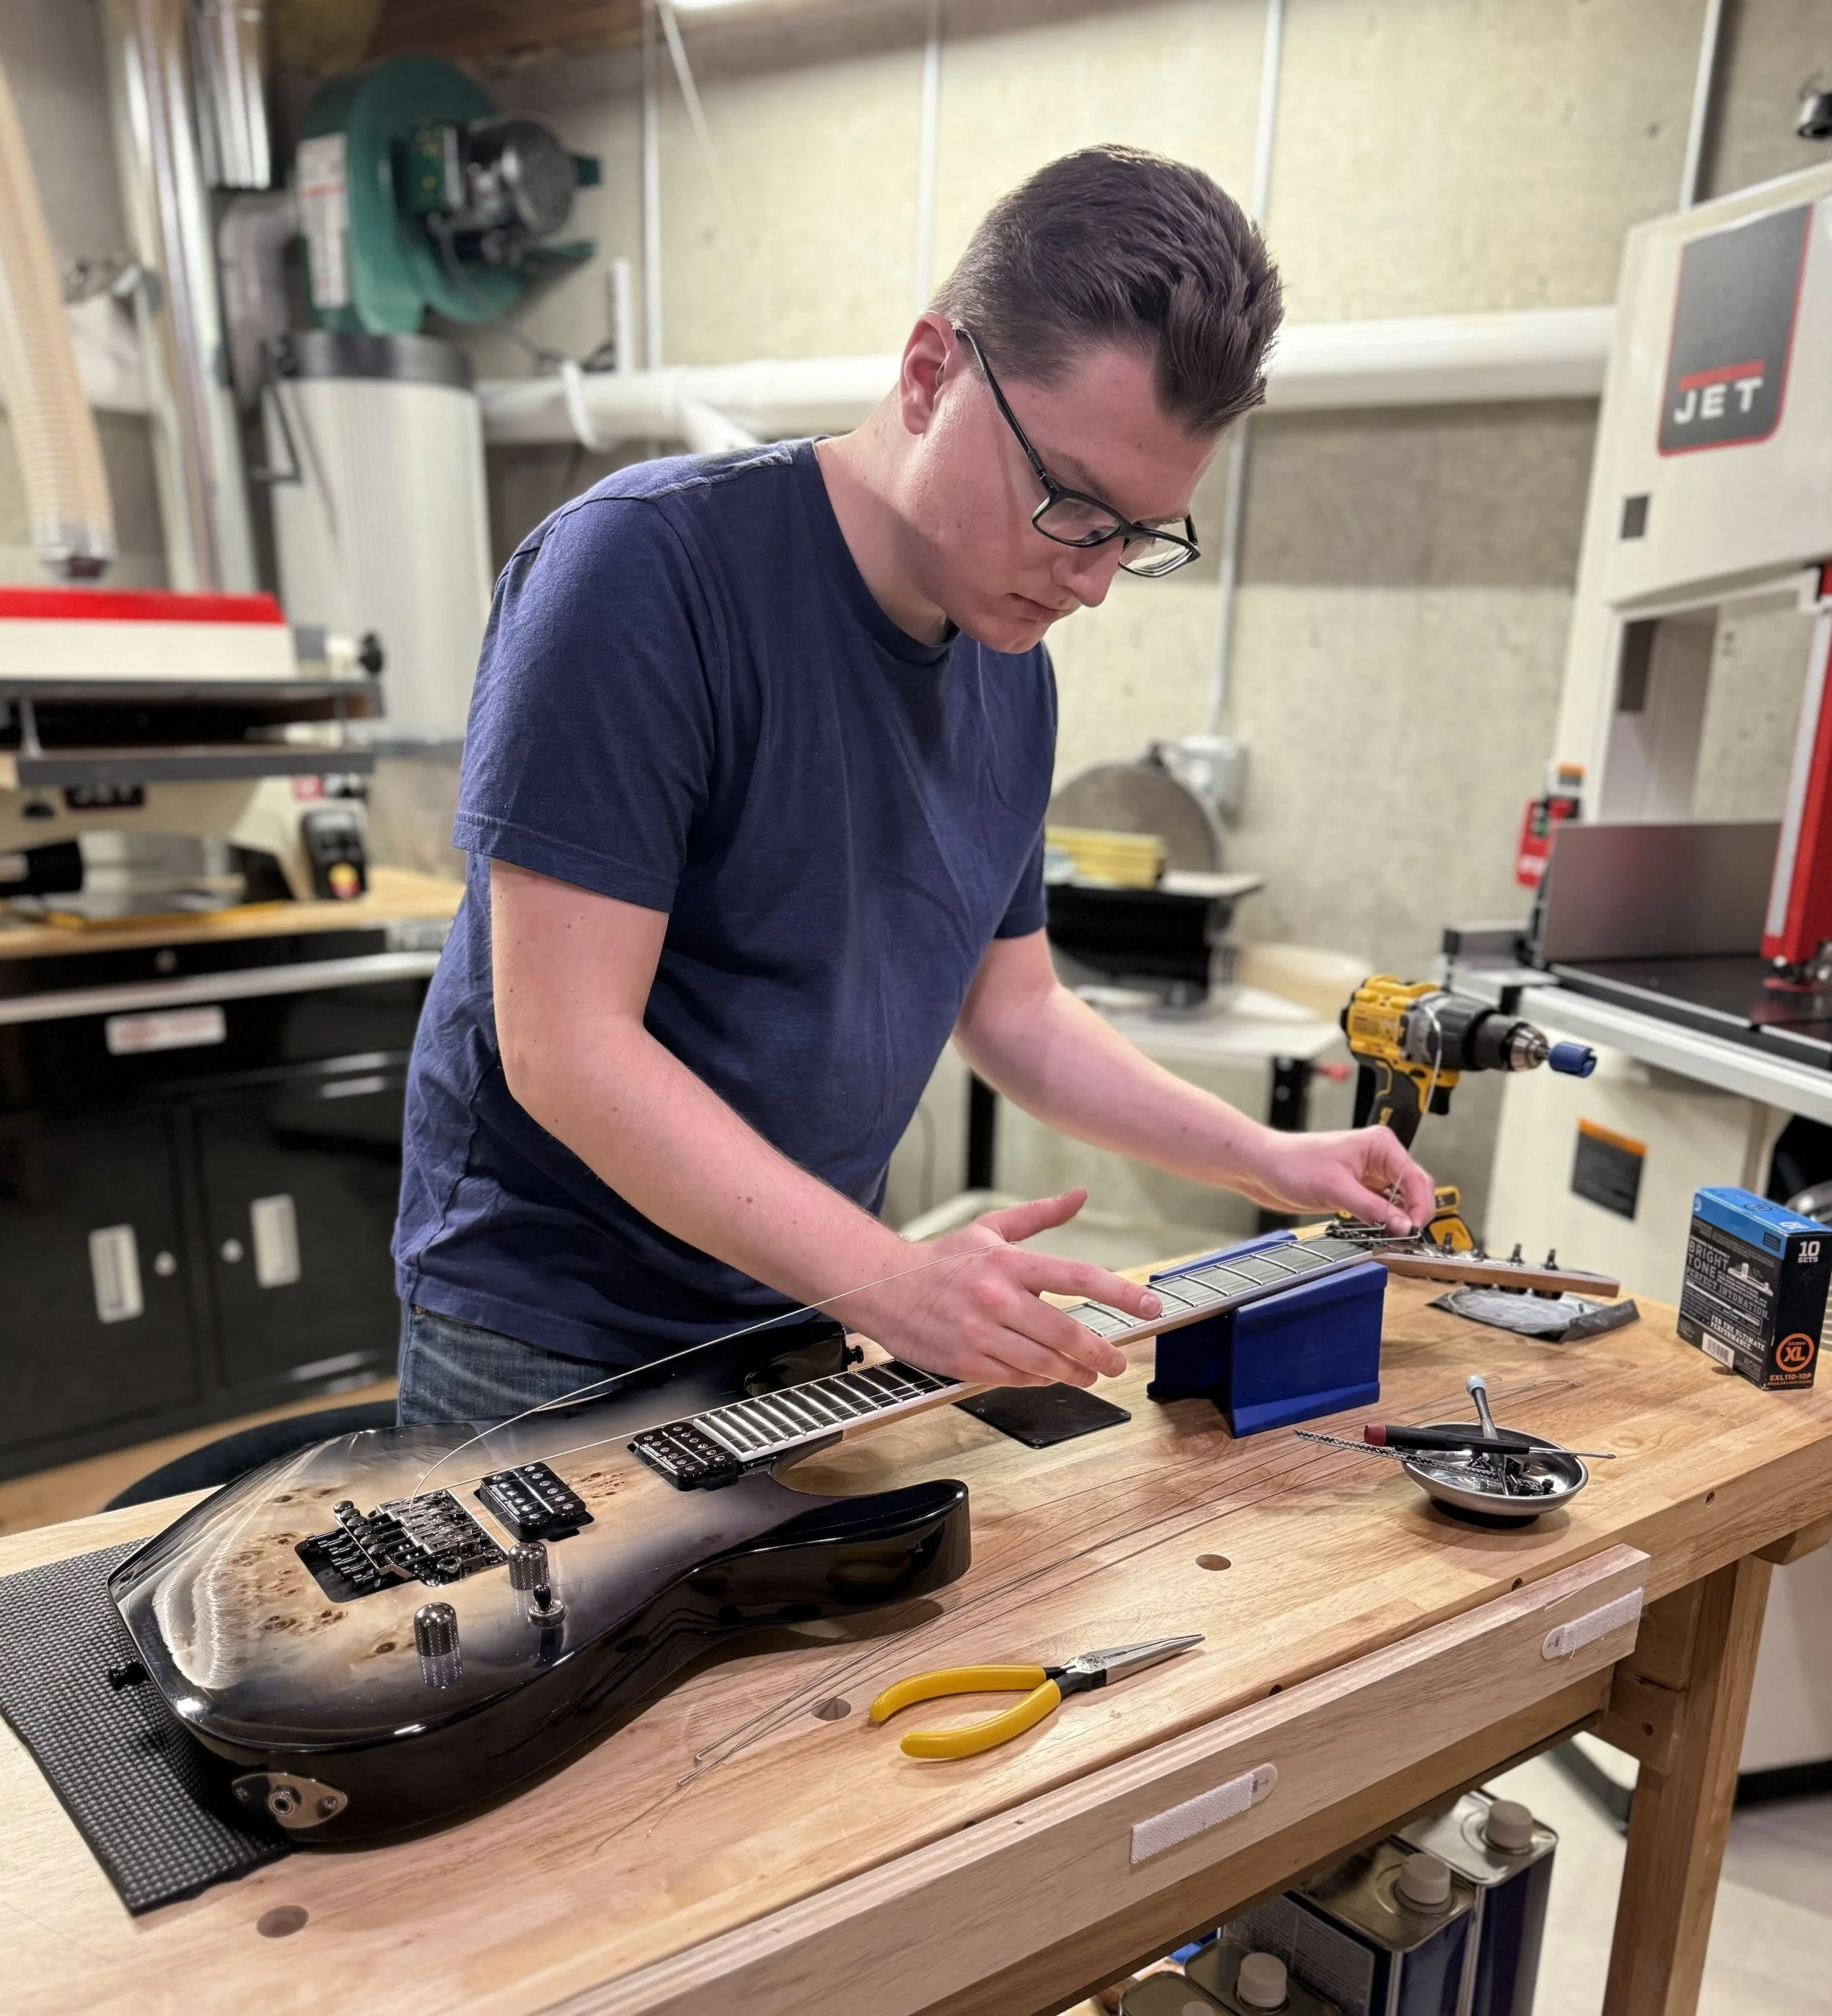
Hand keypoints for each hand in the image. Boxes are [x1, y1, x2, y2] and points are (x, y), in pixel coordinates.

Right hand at [849, 1189, 1161, 1387]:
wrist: (882, 1289)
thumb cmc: (941, 1261)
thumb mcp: (989, 1229)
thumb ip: (1039, 1215)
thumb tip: (1078, 1194)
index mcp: (1007, 1263)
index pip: (1077, 1277)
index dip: (1119, 1293)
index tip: (1148, 1305)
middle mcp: (997, 1298)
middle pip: (1066, 1331)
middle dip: (1101, 1352)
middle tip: (1118, 1361)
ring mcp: (980, 1334)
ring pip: (1044, 1362)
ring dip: (1075, 1372)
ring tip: (1091, 1374)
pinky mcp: (965, 1362)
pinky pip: (1015, 1378)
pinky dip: (1039, 1379)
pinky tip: (1050, 1376)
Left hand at [1233, 1125, 1434, 1235]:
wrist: (1263, 1167)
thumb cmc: (1292, 1163)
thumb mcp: (1335, 1189)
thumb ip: (1373, 1209)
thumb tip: (1403, 1226)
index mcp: (1380, 1145)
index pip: (1415, 1178)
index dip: (1420, 1206)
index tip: (1415, 1230)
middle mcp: (1378, 1158)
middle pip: (1413, 1189)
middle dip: (1413, 1213)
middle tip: (1408, 1238)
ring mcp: (1369, 1175)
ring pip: (1399, 1201)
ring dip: (1399, 1219)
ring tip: (1394, 1238)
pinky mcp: (1357, 1191)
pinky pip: (1382, 1209)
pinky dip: (1384, 1222)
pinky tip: (1381, 1234)